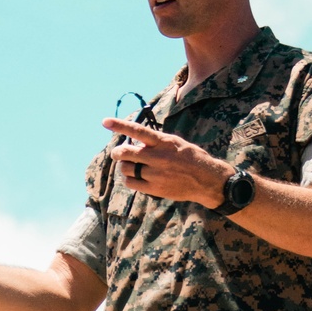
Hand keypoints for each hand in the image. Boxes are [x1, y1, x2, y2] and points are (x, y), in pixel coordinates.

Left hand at [102, 116, 228, 207]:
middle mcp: (157, 157)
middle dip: (117, 152)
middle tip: (117, 153)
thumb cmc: (191, 158)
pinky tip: (135, 177)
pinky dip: (129, 179)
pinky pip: (131, 183)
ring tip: (131, 166)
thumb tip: (135, 141)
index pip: (137, 131)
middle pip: (125, 153)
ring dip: (124, 166)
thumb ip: (156, 142)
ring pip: (126, 169)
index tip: (105, 121)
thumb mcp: (175, 143)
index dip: (119, 125)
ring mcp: (155, 174)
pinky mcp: (154, 189)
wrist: (206, 180)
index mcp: (162, 142)